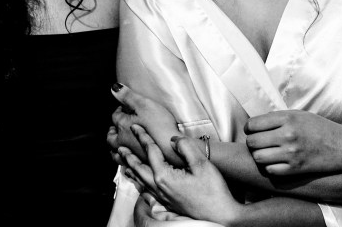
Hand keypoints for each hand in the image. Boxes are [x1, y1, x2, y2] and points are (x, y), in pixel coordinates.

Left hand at [110, 83, 185, 167]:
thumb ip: (127, 96)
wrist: (172, 149)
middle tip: (117, 127)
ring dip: (115, 147)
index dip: (120, 110)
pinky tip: (129, 159)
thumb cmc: (159, 126)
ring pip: (116, 152)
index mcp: (121, 125)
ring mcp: (130, 154)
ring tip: (119, 145)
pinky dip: (125, 160)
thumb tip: (114, 88)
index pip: (115, 116)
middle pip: (111, 136)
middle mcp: (122, 141)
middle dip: (113, 130)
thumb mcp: (144, 104)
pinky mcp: (139, 164)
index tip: (125, 108)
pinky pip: (126, 164)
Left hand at [120, 125, 241, 224]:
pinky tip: (140, 183)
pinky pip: (147, 191)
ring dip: (132, 170)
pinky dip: (140, 183)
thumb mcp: (202, 164)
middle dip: (129, 156)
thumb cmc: (213, 191)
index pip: (150, 152)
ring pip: (141, 181)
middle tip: (120, 147)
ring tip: (124, 163)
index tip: (136, 128)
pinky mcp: (168, 202)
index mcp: (165, 176)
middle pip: (139, 168)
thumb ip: (185, 148)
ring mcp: (163, 196)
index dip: (143, 137)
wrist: (220, 215)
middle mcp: (160, 187)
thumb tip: (173, 140)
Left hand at [245, 110, 341, 175]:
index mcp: (288, 119)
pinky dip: (270, 167)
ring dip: (259, 156)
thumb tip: (255, 124)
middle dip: (252, 143)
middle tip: (259, 143)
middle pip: (252, 142)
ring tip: (266, 153)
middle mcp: (288, 135)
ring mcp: (291, 153)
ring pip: (258, 157)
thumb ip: (278, 118)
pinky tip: (276, 162)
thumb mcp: (300, 115)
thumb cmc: (320, 128)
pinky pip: (270, 170)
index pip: (253, 124)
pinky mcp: (295, 168)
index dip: (249, 128)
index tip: (253, 131)